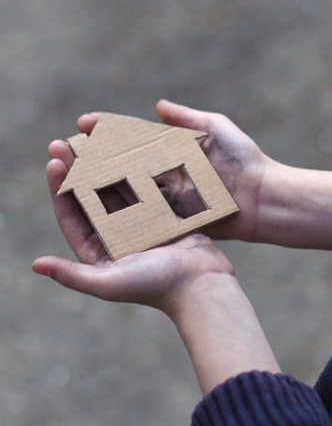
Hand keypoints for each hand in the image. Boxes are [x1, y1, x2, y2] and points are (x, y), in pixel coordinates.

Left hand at [32, 137, 234, 311]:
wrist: (203, 284)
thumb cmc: (156, 286)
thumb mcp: (109, 284)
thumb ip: (72, 276)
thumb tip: (35, 265)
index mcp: (100, 253)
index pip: (72, 217)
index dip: (60, 189)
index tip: (53, 162)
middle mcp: (116, 238)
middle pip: (90, 198)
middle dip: (75, 171)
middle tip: (63, 142)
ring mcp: (138, 226)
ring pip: (114, 189)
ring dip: (101, 165)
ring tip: (89, 139)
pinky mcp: (159, 216)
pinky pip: (141, 188)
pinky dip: (132, 170)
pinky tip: (123, 149)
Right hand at [77, 100, 270, 241]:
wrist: (263, 199)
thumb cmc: (244, 160)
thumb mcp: (216, 129)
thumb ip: (187, 118)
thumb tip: (156, 105)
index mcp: (172, 151)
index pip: (131, 137)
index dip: (108, 129)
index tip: (83, 122)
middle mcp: (163, 174)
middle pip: (121, 162)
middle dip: (93, 153)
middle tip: (64, 146)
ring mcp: (165, 197)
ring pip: (124, 187)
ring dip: (96, 179)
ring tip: (68, 170)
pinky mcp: (169, 219)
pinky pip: (138, 211)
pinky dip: (115, 205)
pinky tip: (90, 199)